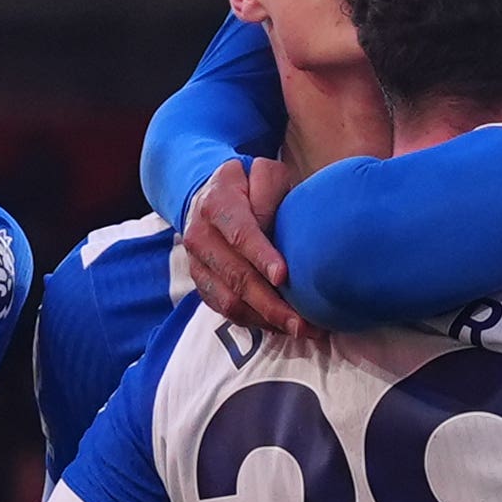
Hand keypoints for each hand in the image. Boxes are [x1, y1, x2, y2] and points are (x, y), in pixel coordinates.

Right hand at [177, 157, 314, 343]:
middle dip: (271, 303)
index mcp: (216, 204)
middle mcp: (200, 237)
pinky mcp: (202, 285)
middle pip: (236, 277)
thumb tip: (275, 229)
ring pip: (230, 302)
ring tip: (302, 330)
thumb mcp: (260, 172)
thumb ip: (270, 190)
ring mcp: (197, 265)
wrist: (206, 196)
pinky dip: (257, 322)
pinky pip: (227, 311)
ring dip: (266, 320)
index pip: (239, 234)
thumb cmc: (247, 185)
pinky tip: (283, 327)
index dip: (261, 256)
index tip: (284, 277)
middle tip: (304, 321)